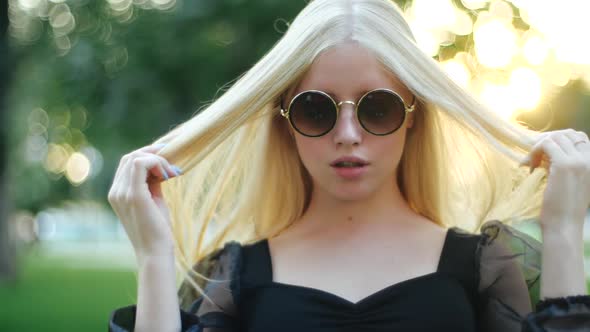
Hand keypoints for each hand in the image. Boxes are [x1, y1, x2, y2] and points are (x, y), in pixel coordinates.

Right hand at [107, 143, 182, 260]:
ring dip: (158, 160)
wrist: (155, 252)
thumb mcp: (154, 200)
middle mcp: (115, 192)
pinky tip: (169, 175)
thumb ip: (152, 183)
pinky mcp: (134, 195)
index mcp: (117, 193)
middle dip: (153, 154)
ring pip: (135, 158)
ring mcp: (122, 193)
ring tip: (173, 173)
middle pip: (130, 157)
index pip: (127, 163)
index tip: (168, 162)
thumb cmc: (157, 229)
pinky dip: (157, 163)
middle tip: (173, 165)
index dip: (147, 156)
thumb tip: (159, 167)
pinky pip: (141, 164)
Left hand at [521, 129, 589, 232]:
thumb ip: (567, 164)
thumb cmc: (564, 208)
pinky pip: (546, 144)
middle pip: (566, 134)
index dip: (558, 141)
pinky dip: (534, 151)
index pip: (578, 137)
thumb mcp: (571, 181)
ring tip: (532, 164)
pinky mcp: (564, 165)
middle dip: (547, 142)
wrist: (564, 225)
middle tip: (535, 158)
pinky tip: (530, 166)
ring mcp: (579, 161)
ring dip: (538, 147)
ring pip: (555, 137)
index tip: (544, 155)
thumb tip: (549, 148)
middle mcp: (589, 159)